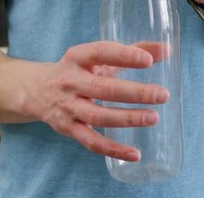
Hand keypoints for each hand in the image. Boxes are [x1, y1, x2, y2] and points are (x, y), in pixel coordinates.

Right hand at [16, 41, 169, 161]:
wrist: (36, 90)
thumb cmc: (79, 71)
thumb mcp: (98, 57)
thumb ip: (132, 50)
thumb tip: (167, 50)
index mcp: (77, 57)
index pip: (100, 52)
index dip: (124, 56)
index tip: (148, 60)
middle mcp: (70, 81)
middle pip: (103, 89)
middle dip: (134, 92)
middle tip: (162, 95)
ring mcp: (68, 107)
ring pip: (98, 116)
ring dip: (127, 118)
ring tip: (153, 118)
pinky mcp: (68, 129)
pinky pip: (92, 142)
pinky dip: (113, 149)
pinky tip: (135, 154)